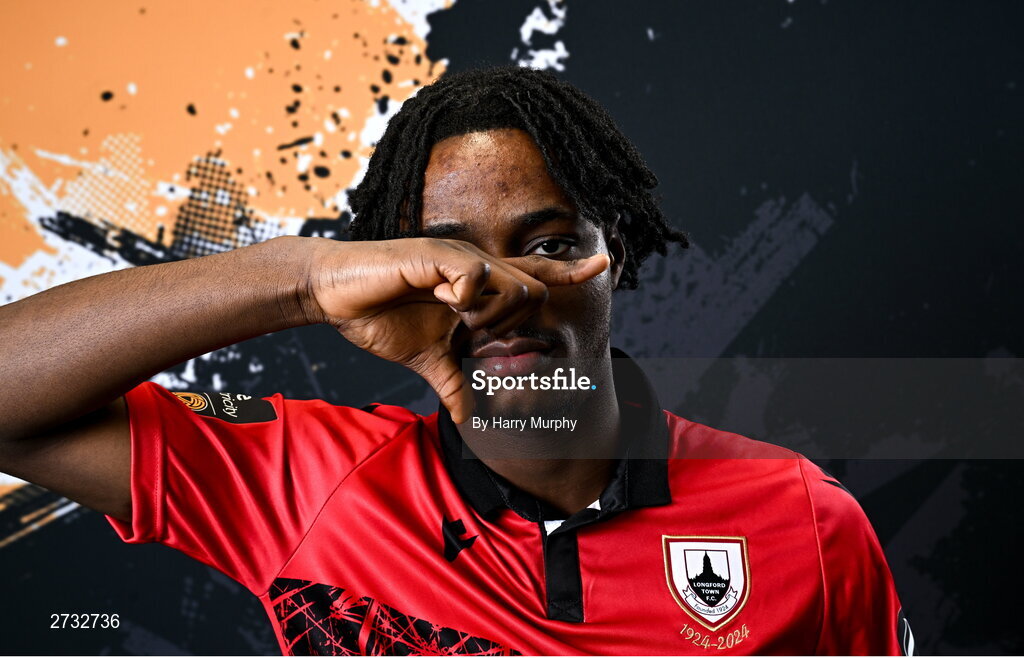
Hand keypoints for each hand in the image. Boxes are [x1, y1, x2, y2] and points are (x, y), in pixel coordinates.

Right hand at [307, 238, 608, 421]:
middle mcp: (476, 266)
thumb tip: (468, 418)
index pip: (535, 275)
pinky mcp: (437, 255)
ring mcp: (459, 257)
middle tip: (467, 329)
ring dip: (486, 315)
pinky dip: (465, 297)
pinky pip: (477, 275)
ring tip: (449, 314)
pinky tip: (440, 301)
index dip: (570, 272)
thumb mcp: (427, 360)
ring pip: (513, 287)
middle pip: (533, 293)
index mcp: (478, 286)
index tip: (604, 265)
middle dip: (509, 325)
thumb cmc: (380, 317)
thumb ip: (454, 382)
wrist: (335, 295)